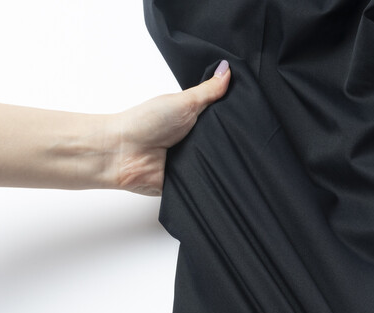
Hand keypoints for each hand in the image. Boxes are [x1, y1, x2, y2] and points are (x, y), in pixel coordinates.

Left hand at [109, 60, 230, 195]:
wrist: (124, 153)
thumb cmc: (145, 124)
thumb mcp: (183, 102)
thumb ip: (208, 91)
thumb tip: (227, 69)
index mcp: (193, 120)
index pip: (223, 119)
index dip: (235, 115)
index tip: (249, 110)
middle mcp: (194, 142)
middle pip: (224, 142)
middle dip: (230, 139)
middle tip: (239, 133)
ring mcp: (192, 163)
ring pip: (218, 164)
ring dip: (219, 160)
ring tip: (220, 152)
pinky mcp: (188, 182)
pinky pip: (207, 182)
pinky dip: (210, 178)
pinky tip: (213, 172)